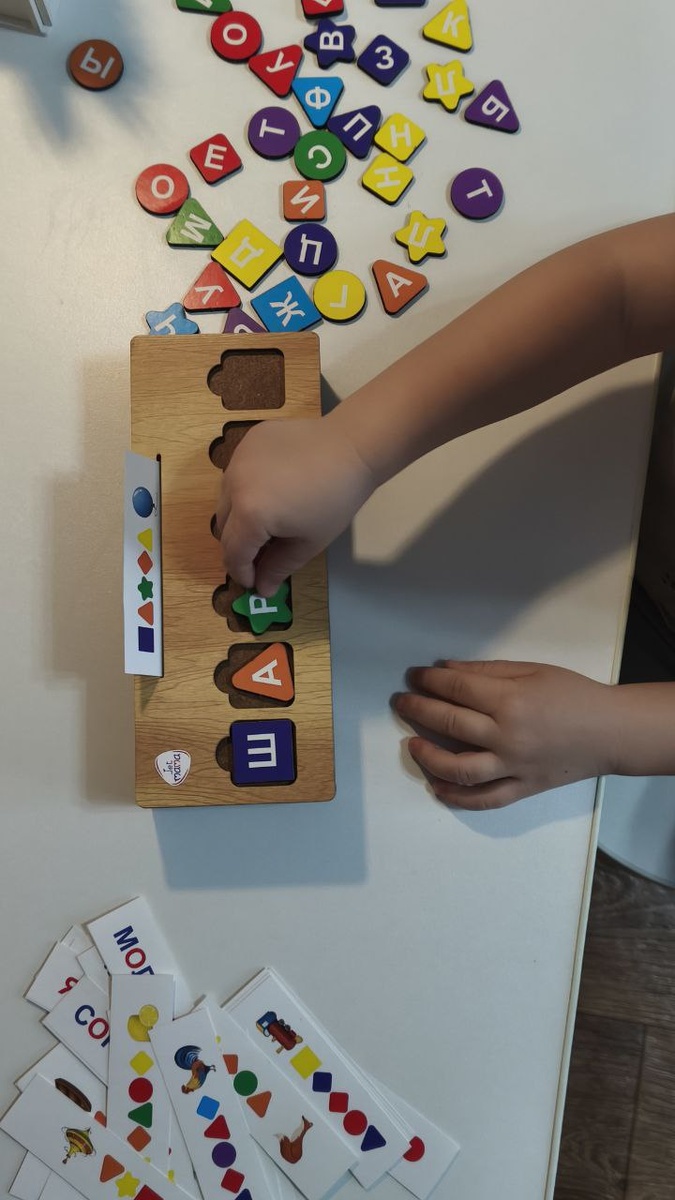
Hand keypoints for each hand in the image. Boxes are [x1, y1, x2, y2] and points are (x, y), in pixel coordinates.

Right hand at [215, 415, 375, 595]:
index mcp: (250, 513)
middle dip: (239, 546)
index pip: (233, 552)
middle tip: (262, 553)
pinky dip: (246, 487)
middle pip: (224, 526)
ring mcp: (238, 459)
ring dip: (239, 515)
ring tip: (268, 520)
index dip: (242, 572)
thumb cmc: (335, 500)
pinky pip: (236, 473)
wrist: (351, 447)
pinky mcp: (247, 442)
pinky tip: (272, 489)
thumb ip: (279, 567)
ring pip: (226, 498)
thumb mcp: (308, 542)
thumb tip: (262, 589)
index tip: (254, 581)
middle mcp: (234, 484)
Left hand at [394, 659, 619, 808]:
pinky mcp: (522, 788)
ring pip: (459, 769)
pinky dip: (457, 797)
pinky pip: (484, 799)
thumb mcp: (532, 670)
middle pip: (450, 724)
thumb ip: (487, 671)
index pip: (457, 689)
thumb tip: (446, 670)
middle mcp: (507, 736)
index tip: (414, 677)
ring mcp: (514, 767)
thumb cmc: (574, 694)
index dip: (429, 681)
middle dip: (418, 710)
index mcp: (511, 700)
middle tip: (401, 703)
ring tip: (412, 744)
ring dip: (428, 757)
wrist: (611, 731)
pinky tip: (436, 786)